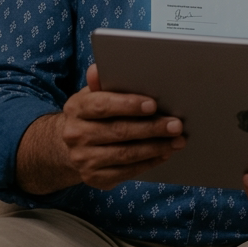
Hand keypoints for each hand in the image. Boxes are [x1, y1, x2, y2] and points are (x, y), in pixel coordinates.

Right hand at [59, 63, 186, 189]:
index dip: (128, 105)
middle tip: (176, 125)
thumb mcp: (93, 94)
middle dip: (151, 128)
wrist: (70, 146)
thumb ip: (101, 82)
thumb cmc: (91, 114)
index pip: (102, 106)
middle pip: (118, 131)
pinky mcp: (94, 178)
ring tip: (177, 141)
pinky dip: (148, 163)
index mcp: (76, 108)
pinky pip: (125, 172)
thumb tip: (98, 68)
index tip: (153, 105)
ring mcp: (83, 159)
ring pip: (125, 154)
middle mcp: (76, 135)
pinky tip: (164, 154)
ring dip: (155, 148)